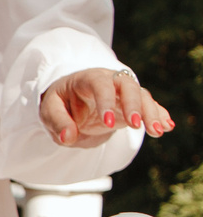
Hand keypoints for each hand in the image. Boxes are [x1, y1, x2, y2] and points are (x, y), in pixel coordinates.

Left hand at [41, 68, 173, 145]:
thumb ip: (57, 122)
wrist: (70, 102)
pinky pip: (149, 106)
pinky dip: (159, 115)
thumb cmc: (59, 103)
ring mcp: (123, 93)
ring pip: (142, 96)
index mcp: (87, 79)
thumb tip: (67, 138)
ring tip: (157, 132)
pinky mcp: (132, 106)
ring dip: (151, 113)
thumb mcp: (49, 110)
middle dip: (135, 104)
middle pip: (128, 86)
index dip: (106, 101)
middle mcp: (109, 81)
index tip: (108, 123)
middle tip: (137, 126)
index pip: (100, 85)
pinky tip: (167, 127)